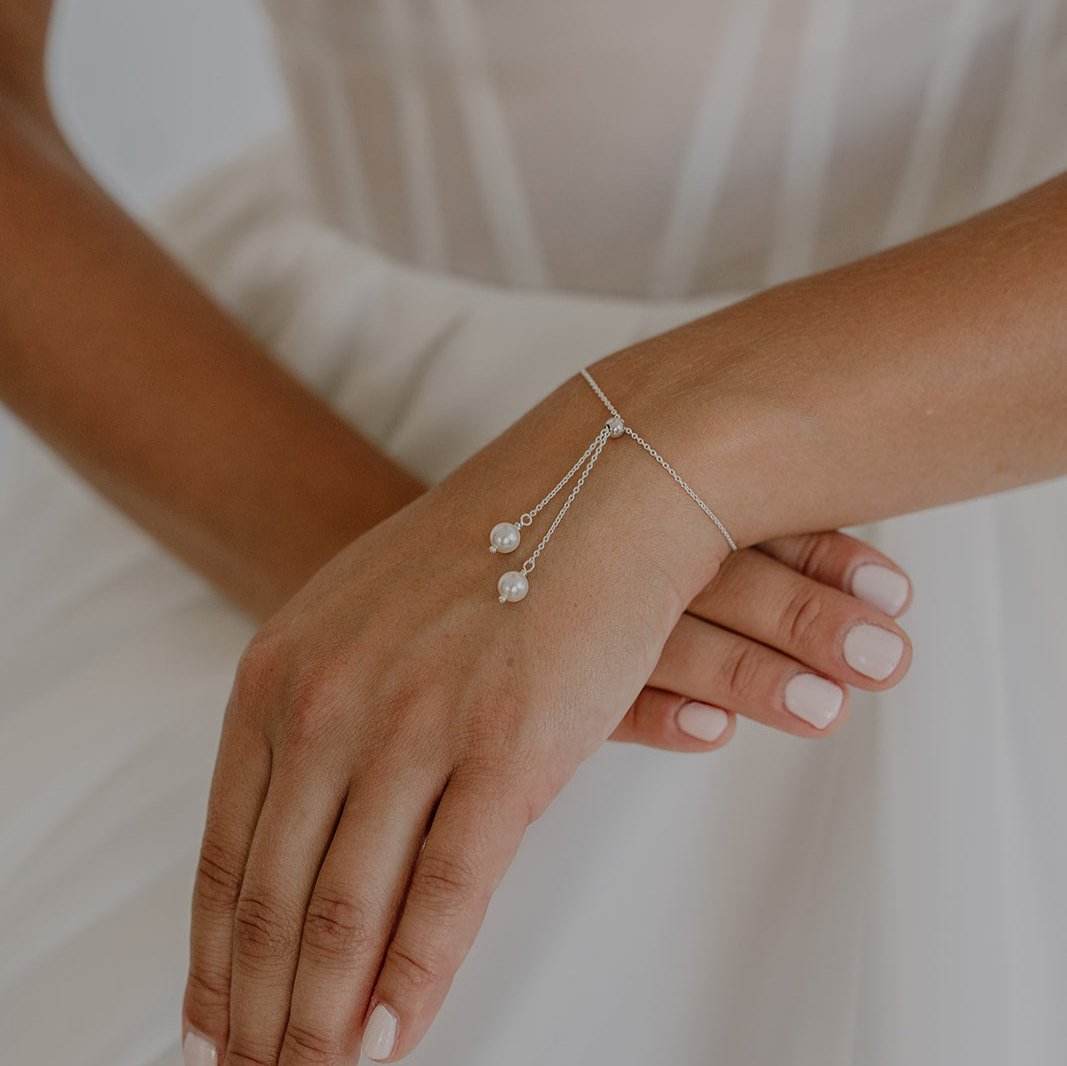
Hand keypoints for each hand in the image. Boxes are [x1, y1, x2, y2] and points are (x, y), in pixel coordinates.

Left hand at [181, 375, 911, 1064]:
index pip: (225, 847)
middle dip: (255, 1010)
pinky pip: (443, 896)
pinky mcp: (503, 748)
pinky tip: (393, 1043)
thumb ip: (334, 718)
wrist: (600, 479)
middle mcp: (328, 700)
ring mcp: (413, 724)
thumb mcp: (374, 620)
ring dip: (321, 1020)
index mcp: (284, 672)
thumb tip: (316, 821)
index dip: (212, 954)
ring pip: (344, 912)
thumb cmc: (494, 552)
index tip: (209, 1025)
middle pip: (269, 896)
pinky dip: (413, 984)